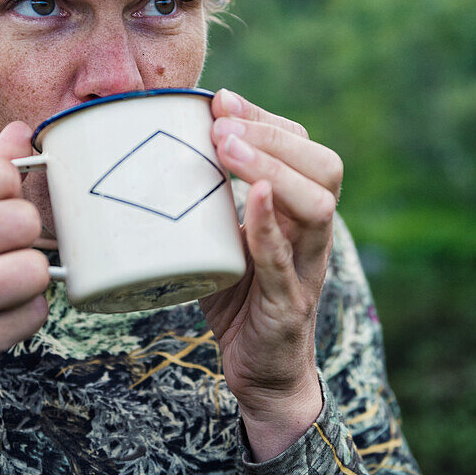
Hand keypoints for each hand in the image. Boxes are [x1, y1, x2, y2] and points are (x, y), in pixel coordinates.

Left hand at [201, 90, 342, 460]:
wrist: (263, 373)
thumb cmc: (239, 298)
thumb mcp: (222, 238)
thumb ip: (206, 201)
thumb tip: (151, 153)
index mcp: (299, 210)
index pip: (303, 148)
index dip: (267, 120)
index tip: (223, 100)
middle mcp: (312, 233)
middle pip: (324, 166)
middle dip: (273, 136)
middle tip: (222, 125)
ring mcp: (306, 268)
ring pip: (318, 205)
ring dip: (273, 168)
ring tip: (229, 149)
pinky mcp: (290, 304)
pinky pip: (287, 261)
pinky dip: (271, 227)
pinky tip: (258, 199)